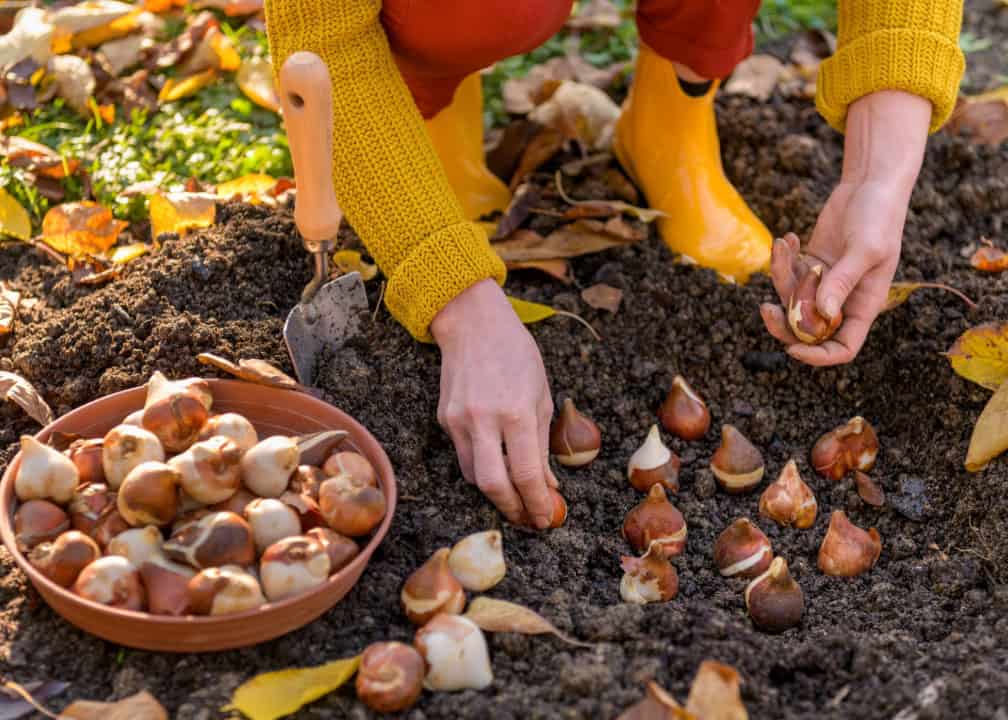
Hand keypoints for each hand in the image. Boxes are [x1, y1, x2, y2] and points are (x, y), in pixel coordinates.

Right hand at [431, 279, 557, 527]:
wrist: (473, 323)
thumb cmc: (516, 354)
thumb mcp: (542, 395)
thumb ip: (542, 443)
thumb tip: (547, 485)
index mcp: (517, 412)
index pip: (526, 473)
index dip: (537, 502)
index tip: (546, 518)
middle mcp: (485, 420)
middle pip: (493, 485)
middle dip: (512, 509)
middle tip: (528, 519)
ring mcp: (459, 421)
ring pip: (474, 476)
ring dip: (496, 491)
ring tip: (515, 496)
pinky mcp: (444, 419)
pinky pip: (464, 456)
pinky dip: (482, 467)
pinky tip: (496, 464)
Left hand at [760, 90, 931, 364]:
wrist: (870, 185)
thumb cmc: (878, 216)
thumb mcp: (865, 249)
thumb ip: (843, 281)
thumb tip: (822, 313)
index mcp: (863, 306)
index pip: (842, 347)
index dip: (818, 356)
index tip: (792, 349)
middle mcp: (843, 300)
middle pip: (808, 331)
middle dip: (784, 324)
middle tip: (765, 309)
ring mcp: (824, 283)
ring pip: (791, 300)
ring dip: (780, 277)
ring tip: (783, 245)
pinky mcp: (810, 265)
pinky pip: (788, 274)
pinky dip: (782, 260)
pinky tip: (788, 238)